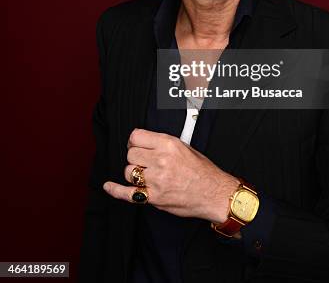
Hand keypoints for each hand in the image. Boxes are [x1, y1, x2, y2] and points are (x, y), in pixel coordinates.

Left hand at [102, 128, 239, 221]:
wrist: (214, 193)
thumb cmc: (202, 171)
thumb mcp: (185, 147)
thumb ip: (163, 143)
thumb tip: (145, 142)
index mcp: (168, 144)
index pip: (136, 136)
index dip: (135, 141)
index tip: (137, 144)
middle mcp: (160, 160)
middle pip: (131, 154)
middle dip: (135, 156)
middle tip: (144, 160)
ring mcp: (156, 180)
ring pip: (129, 171)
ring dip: (134, 172)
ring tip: (146, 174)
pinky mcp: (154, 197)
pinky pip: (127, 193)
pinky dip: (115, 190)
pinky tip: (109, 186)